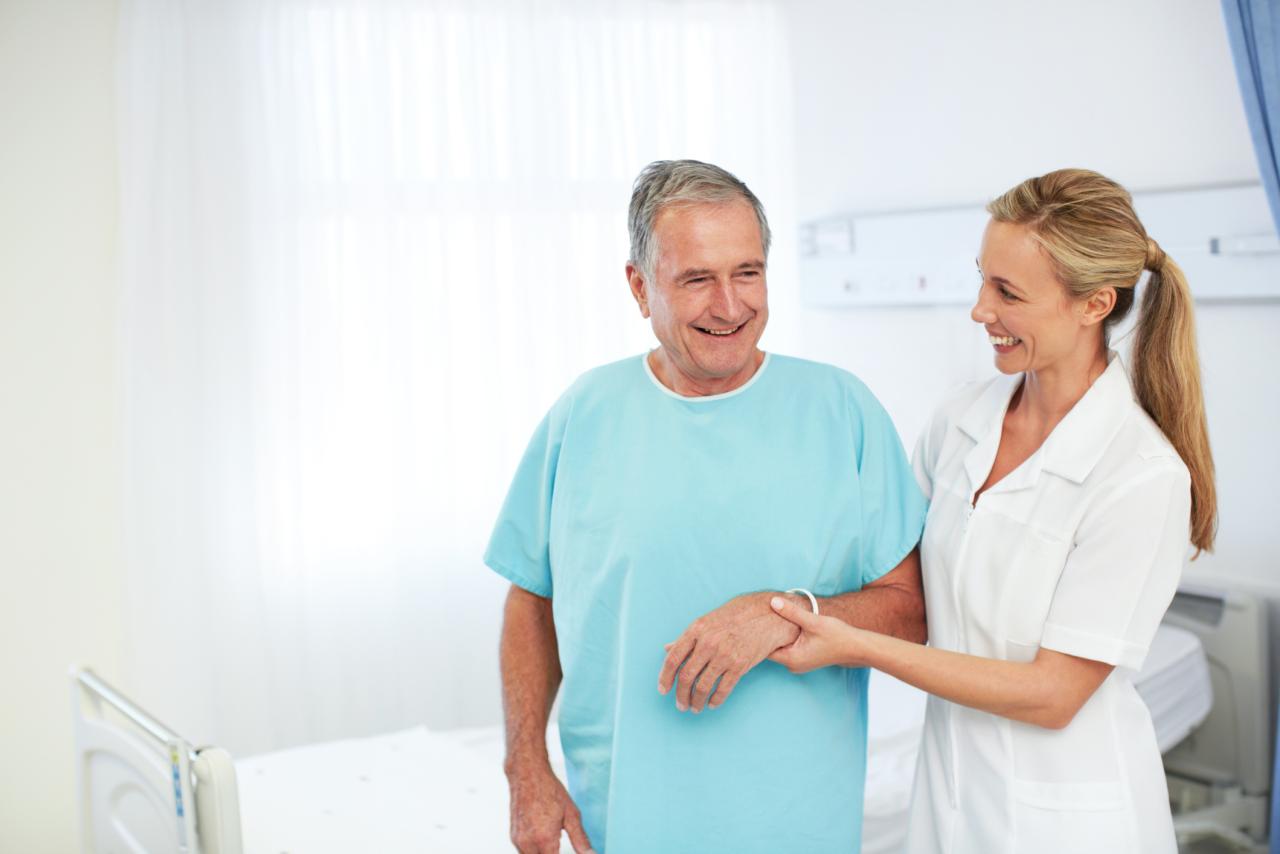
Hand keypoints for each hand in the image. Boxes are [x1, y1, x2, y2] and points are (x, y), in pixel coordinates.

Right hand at [507, 761, 594, 853]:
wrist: (527, 774)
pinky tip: (543, 837)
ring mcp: (518, 840)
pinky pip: (524, 852)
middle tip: (560, 847)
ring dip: (543, 853)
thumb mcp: (571, 815)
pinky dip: (534, 850)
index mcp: (544, 840)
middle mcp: (528, 843)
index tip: (564, 850)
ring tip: (553, 840)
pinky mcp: (513, 836)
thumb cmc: (550, 790)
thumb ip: (580, 840)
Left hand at [657, 591, 802, 712]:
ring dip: (696, 702)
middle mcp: (708, 643)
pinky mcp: (740, 665)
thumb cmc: (733, 617)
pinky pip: (723, 689)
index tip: (663, 690)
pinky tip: (711, 703)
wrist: (766, 614)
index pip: (673, 659)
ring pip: (703, 686)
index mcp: (696, 630)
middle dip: (681, 695)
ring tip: (694, 708)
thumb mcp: (706, 622)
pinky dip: (715, 700)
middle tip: (680, 705)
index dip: (665, 678)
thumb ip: (686, 638)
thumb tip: (666, 649)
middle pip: (686, 676)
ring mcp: (724, 655)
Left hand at [767, 595, 865, 672]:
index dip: (759, 634)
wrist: (856, 647)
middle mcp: (792, 665)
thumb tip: (773, 602)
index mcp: (792, 659)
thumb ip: (792, 612)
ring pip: (779, 648)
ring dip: (777, 634)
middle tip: (761, 616)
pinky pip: (787, 648)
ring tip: (772, 618)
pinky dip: (785, 637)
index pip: (764, 649)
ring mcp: (797, 663)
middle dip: (767, 633)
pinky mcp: (802, 659)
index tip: (756, 619)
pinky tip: (785, 625)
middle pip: (770, 648)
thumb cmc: (837, 636)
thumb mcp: (813, 621)